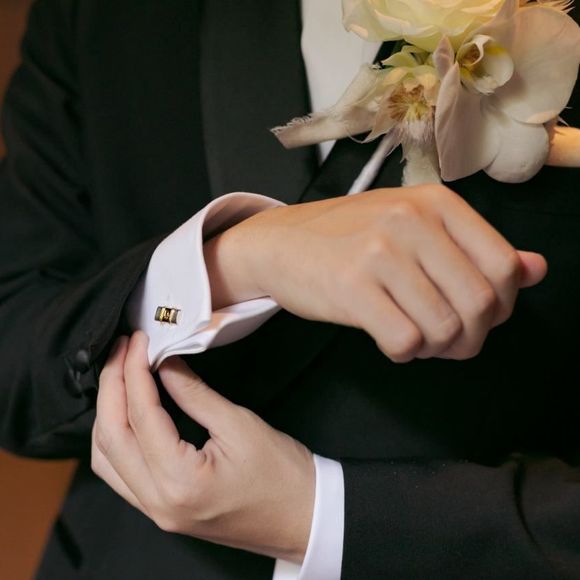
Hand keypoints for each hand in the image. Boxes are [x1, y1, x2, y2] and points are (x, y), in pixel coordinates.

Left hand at [91, 332, 314, 562]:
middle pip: (112, 436)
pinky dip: (116, 437)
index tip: (139, 342)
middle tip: (123, 350)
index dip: (135, 372)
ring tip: (120, 375)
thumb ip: (195, 394)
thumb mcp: (240, 425)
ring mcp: (156, 511)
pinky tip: (126, 412)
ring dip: (108, 412)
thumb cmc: (282, 476)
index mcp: (181, 482)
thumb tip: (165, 364)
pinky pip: (120, 474)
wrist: (302, 517)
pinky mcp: (161, 510)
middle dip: (112, 386)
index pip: (141, 416)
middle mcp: (159, 503)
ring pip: (106, 458)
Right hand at [205, 184, 546, 362]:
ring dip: (436, 348)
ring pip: (445, 329)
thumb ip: (477, 248)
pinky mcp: (350, 288)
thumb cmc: (350, 237)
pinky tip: (389, 339)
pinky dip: (404, 352)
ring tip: (415, 337)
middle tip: (446, 339)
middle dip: (470, 337)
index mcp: (437, 204)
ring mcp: (379, 253)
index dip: (501, 306)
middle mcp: (412, 222)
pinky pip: (405, 341)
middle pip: (481, 305)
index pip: (504, 268)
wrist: (280, 243)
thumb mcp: (415, 228)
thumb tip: (537, 269)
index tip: (476, 316)